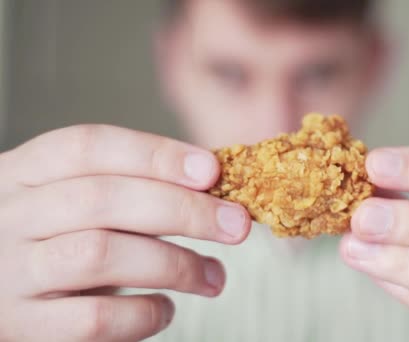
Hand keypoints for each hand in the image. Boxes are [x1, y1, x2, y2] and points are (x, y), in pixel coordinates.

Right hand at [0, 125, 250, 340]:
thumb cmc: (54, 238)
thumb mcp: (73, 199)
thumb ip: (127, 187)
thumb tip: (211, 183)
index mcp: (24, 171)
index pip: (89, 146)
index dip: (156, 154)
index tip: (211, 170)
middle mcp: (11, 216)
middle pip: (102, 198)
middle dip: (183, 210)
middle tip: (236, 226)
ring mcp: (11, 272)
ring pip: (100, 254)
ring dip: (174, 264)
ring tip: (215, 276)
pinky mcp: (22, 325)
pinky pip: (93, 319)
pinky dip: (142, 314)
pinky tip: (165, 309)